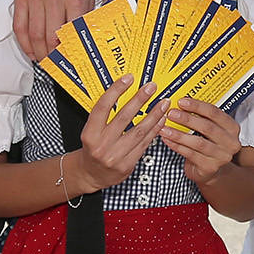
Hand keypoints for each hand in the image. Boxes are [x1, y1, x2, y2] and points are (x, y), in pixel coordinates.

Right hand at [12, 0, 92, 61]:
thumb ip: (86, 9)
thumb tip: (86, 34)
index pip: (73, 32)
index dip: (73, 51)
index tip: (76, 62)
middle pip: (52, 38)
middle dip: (55, 58)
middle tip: (59, 67)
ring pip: (35, 34)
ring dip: (39, 53)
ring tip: (45, 62)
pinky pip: (19, 24)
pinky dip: (23, 41)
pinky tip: (30, 50)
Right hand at [65, 77, 166, 194]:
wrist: (91, 174)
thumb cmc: (93, 149)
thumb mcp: (91, 131)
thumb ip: (105, 116)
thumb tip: (124, 93)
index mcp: (90, 133)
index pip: (103, 107)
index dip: (116, 91)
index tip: (128, 79)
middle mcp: (101, 145)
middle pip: (124, 118)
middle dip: (140, 100)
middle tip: (151, 88)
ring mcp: (115, 156)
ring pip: (138, 131)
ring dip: (153, 115)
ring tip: (163, 103)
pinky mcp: (127, 165)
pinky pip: (144, 144)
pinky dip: (154, 130)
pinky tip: (160, 120)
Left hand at [159, 97, 242, 187]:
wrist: (209, 169)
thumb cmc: (208, 144)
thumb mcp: (209, 129)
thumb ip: (201, 117)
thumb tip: (180, 103)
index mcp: (232, 128)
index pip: (215, 113)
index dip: (197, 106)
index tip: (182, 101)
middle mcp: (231, 142)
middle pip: (207, 127)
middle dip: (187, 119)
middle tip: (171, 113)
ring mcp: (222, 157)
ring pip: (198, 142)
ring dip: (179, 134)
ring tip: (165, 128)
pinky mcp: (210, 167)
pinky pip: (191, 154)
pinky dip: (177, 146)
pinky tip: (167, 140)